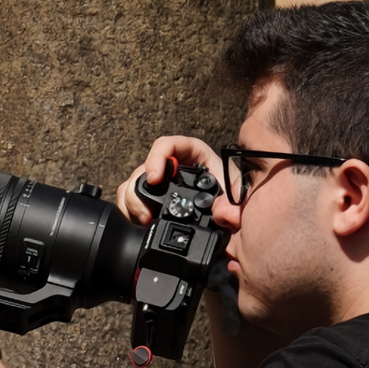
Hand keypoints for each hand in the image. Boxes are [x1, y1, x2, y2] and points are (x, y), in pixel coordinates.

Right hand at [114, 136, 228, 226]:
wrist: (230, 217)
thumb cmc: (234, 199)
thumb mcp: (238, 196)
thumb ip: (235, 202)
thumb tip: (222, 212)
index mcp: (194, 154)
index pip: (167, 145)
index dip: (157, 158)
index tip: (155, 179)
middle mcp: (173, 166)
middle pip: (143, 167)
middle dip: (140, 190)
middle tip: (146, 213)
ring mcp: (160, 183)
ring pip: (132, 185)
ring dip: (132, 202)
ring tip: (143, 220)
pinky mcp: (151, 200)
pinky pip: (131, 201)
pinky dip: (130, 212)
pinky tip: (141, 223)